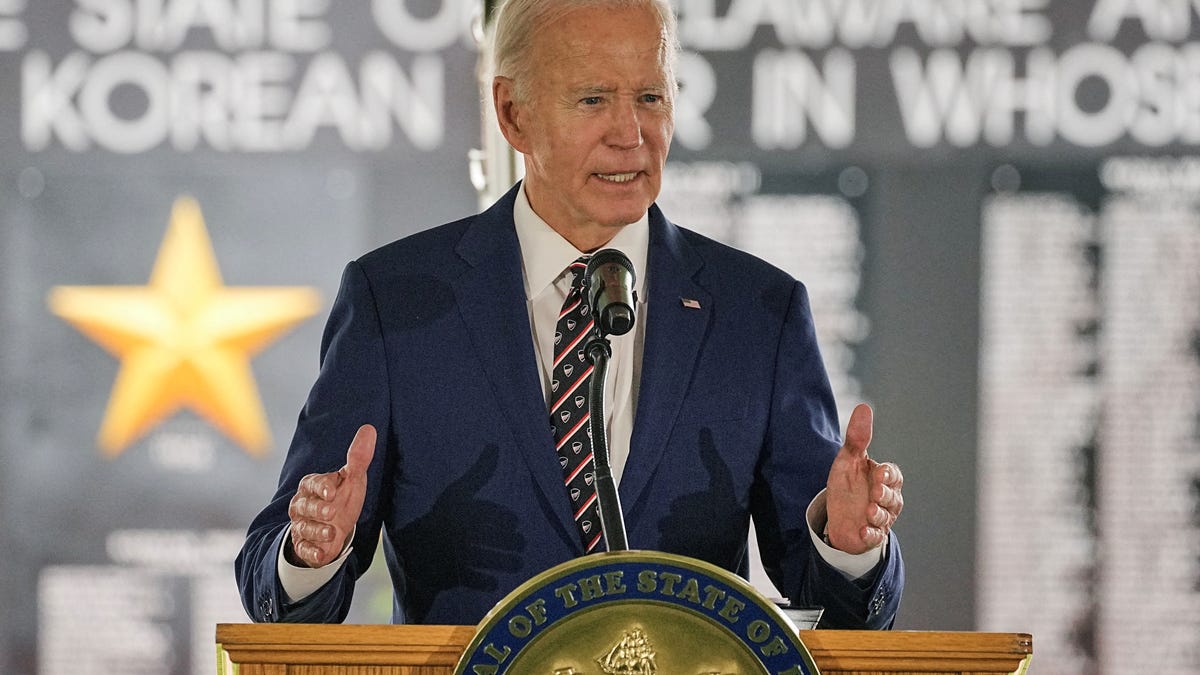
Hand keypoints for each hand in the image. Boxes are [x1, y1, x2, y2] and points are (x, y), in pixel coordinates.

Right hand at [286, 425, 375, 567]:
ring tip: (332, 534)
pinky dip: (311, 553)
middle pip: (305, 506)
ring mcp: (301, 526)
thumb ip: (358, 458)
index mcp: (312, 485)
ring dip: (317, 531)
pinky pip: (303, 549)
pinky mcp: (304, 545)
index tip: (333, 492)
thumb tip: (369, 429)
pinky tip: (321, 555)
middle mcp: (302, 505)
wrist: (333, 529)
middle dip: (318, 510)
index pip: (313, 483)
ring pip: (304, 528)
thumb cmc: (342, 498)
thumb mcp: (352, 479)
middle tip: (331, 512)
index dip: (322, 487)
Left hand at [824, 404, 903, 554]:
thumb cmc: (847, 485)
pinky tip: (863, 531)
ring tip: (867, 512)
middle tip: (875, 493)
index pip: (894, 474)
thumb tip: (864, 406)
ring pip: (886, 517)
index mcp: (883, 478)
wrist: (837, 516)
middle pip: (893, 497)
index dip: (889, 474)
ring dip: (878, 514)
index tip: (880, 472)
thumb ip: (857, 437)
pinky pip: (876, 536)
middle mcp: (886, 498)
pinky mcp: (871, 535)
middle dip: (885, 495)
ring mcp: (880, 518)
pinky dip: (871, 534)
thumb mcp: (847, 460)